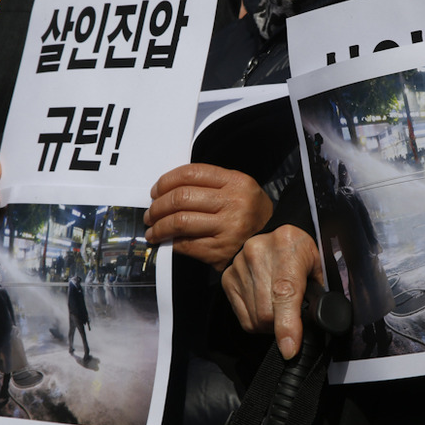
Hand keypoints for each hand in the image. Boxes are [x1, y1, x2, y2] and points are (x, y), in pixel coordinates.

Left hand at [144, 163, 272, 270]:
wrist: (273, 242)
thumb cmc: (252, 215)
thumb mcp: (240, 189)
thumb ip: (210, 184)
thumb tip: (169, 189)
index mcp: (236, 182)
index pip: (192, 173)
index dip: (167, 181)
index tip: (156, 190)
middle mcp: (233, 203)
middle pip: (181, 198)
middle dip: (158, 206)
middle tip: (151, 212)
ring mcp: (228, 228)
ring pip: (179, 222)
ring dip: (159, 226)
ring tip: (154, 229)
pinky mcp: (220, 251)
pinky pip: (185, 244)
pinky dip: (170, 243)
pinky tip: (166, 242)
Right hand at [221, 225, 322, 359]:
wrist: (277, 234)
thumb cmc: (302, 252)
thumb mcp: (318, 266)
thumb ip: (320, 293)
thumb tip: (321, 325)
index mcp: (286, 243)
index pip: (284, 292)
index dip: (287, 324)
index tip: (290, 348)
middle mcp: (258, 251)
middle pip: (267, 312)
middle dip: (282, 325)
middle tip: (294, 316)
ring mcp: (239, 264)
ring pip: (255, 318)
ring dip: (269, 324)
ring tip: (280, 308)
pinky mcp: (227, 277)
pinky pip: (243, 317)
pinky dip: (256, 320)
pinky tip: (266, 305)